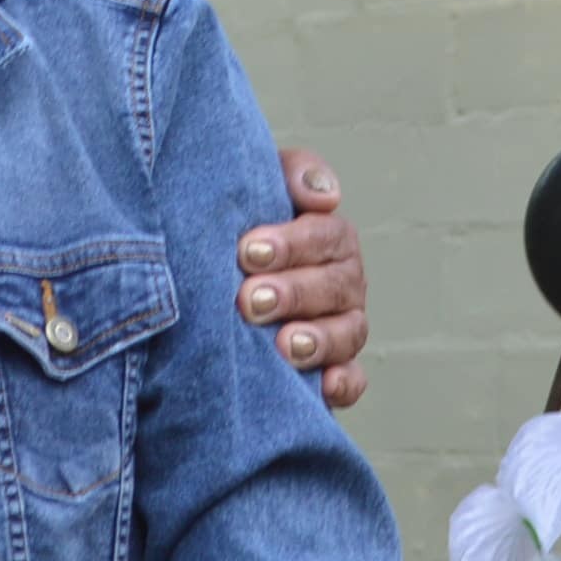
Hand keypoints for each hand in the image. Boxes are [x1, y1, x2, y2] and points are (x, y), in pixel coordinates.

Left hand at [243, 148, 369, 408]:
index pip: (326, 235)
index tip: (248, 252)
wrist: (208, 273)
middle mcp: (343, 282)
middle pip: (337, 286)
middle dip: (295, 293)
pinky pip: (353, 380)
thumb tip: (325, 196)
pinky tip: (323, 386)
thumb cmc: (236, 227)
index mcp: (329, 238)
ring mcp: (341, 327)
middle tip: (250, 301)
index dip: (293, 243)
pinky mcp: (334, 370)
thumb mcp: (258, 187)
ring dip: (319, 340)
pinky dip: (344, 383)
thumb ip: (291, 174)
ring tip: (284, 345)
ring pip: (349, 333)